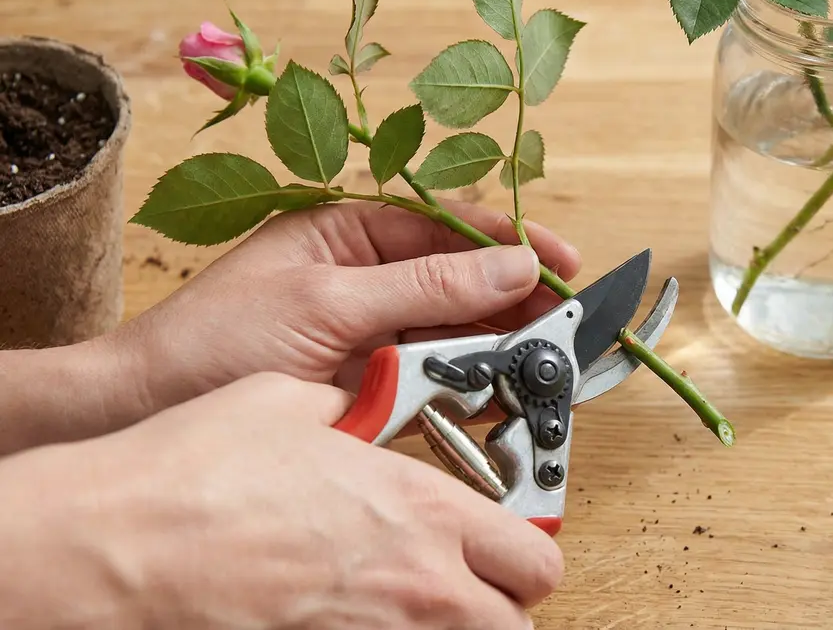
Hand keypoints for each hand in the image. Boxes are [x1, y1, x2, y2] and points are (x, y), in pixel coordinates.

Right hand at [0, 372, 562, 628]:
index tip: (510, 541)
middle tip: (477, 581)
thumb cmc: (197, 475)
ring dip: (463, 626)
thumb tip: (361, 403)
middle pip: (518, 621)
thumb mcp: (291, 402)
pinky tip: (363, 615)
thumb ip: (355, 407)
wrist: (121, 545)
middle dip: (505, 602)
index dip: (527, 550)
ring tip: (423, 603)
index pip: (534, 555)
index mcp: (423, 510)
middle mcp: (418, 583)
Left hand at [119, 199, 580, 415]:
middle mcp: (372, 277)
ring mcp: (374, 332)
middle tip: (567, 329)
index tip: (566, 264)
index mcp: (354, 231)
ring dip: (501, 351)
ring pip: (460, 335)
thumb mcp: (327, 302)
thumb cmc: (214, 339)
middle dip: (519, 304)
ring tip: (539, 369)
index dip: (514, 242)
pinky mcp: (373, 385)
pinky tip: (495, 402)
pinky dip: (470, 392)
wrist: (148, 411)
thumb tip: (513, 265)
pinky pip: (438, 381)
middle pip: (467, 282)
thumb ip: (426, 287)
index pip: (452, 227)